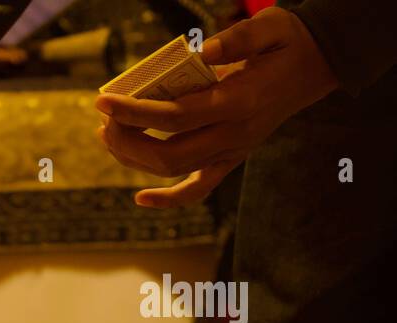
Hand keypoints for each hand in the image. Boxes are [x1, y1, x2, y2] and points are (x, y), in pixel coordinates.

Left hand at [94, 8, 338, 207]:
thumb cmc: (286, 42)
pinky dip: (169, 199)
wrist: (318, 65)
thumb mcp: (271, 25)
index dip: (134, 112)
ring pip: (174, 171)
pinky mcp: (232, 157)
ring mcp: (233, 150)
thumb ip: (238, 38)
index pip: (174, 117)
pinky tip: (141, 199)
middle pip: (168, 154)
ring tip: (108, 134)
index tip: (103, 101)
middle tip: (103, 119)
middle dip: (126, 140)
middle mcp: (235, 134)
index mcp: (239, 103)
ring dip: (134, 158)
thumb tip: (201, 53)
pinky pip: (199, 189)